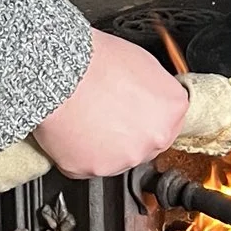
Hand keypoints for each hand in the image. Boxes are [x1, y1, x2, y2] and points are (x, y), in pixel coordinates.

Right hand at [32, 29, 190, 177]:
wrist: (59, 71)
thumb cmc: (95, 61)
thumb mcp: (142, 62)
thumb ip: (155, 89)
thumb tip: (151, 96)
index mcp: (171, 111)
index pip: (168, 122)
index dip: (146, 115)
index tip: (133, 111)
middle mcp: (154, 139)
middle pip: (144, 143)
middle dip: (127, 132)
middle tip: (106, 111)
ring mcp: (124, 158)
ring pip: (116, 157)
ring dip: (103, 143)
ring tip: (87, 116)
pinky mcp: (93, 169)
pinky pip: (87, 165)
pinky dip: (79, 151)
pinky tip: (74, 128)